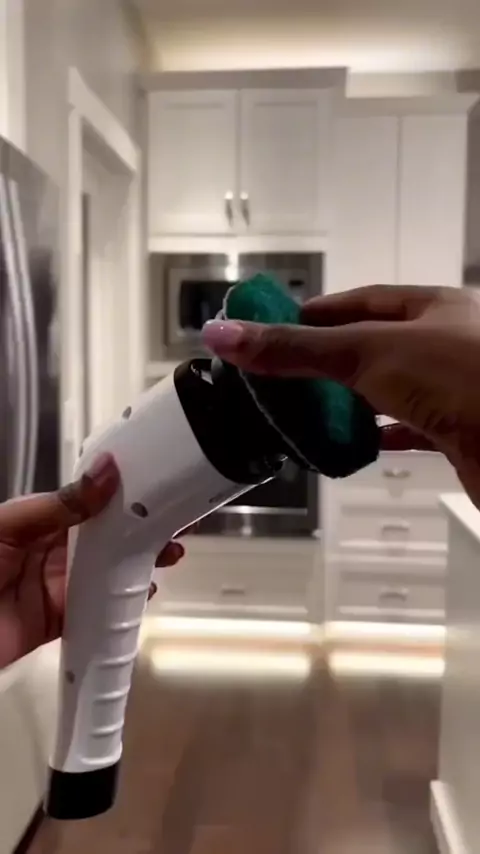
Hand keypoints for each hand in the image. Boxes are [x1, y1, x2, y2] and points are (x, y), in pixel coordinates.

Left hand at [0, 453, 184, 668]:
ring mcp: (54, 586)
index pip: (87, 503)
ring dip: (137, 563)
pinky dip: (120, 602)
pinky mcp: (57, 621)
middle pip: (103, 538)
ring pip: (106, 572)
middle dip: (138, 530)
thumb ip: (58, 505)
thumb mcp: (8, 526)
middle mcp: (48, 550)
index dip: (120, 496)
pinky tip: (141, 590)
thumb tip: (103, 472)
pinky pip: (96, 610)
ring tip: (168, 555)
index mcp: (35, 520)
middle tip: (173, 524)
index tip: (153, 488)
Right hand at [202, 285, 479, 507]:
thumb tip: (223, 335)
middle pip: (372, 346)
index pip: (361, 301)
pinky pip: (408, 431)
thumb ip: (297, 348)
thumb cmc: (460, 378)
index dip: (315, 313)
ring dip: (349, 403)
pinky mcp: (457, 433)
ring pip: (388, 391)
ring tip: (303, 414)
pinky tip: (354, 445)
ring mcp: (452, 389)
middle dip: (326, 362)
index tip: (273, 329)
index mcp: (431, 307)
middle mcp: (444, 343)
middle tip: (278, 379)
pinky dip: (378, 437)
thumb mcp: (368, 352)